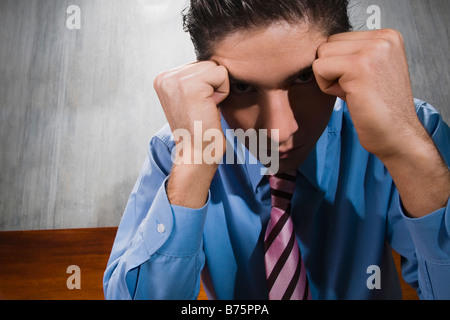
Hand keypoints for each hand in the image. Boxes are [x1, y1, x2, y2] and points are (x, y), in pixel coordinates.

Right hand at [154, 61, 229, 162]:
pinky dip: (222, 93)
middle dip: (212, 87)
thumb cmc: (200, 128)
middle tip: (202, 109)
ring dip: (218, 90)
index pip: (199, 65)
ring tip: (205, 109)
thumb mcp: (191, 97)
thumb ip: (195, 77)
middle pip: (207, 63)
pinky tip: (209, 108)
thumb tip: (212, 59)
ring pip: (215, 68)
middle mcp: (165, 76)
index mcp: (163, 78)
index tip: (197, 106)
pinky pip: (222, 75)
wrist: (197, 152)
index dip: (207, 87)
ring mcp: (175, 79)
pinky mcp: (190, 85)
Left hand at [313, 29, 427, 159]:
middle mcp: (383, 38)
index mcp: (386, 36)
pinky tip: (350, 97)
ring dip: (330, 78)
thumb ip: (351, 54)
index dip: (339, 65)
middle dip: (333, 70)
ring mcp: (373, 50)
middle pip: (328, 44)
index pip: (337, 39)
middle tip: (356, 90)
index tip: (360, 83)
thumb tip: (318, 49)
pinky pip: (319, 68)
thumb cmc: (378, 109)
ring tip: (354, 92)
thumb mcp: (369, 70)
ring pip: (322, 54)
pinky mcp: (359, 66)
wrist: (396, 135)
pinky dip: (327, 87)